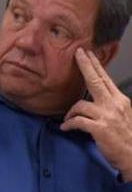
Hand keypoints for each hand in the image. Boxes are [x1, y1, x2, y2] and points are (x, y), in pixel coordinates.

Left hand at [62, 48, 131, 179]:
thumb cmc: (127, 138)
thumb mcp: (123, 116)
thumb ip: (111, 105)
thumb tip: (96, 99)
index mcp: (120, 101)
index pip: (106, 79)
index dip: (95, 65)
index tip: (87, 53)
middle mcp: (114, 105)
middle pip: (96, 81)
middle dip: (85, 65)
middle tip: (77, 54)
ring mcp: (107, 116)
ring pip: (80, 104)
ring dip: (71, 112)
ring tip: (68, 120)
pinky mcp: (99, 128)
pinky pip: (77, 121)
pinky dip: (69, 124)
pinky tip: (66, 128)